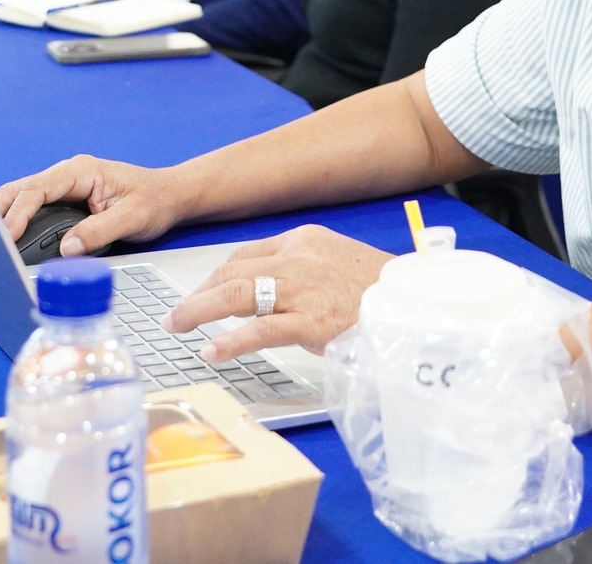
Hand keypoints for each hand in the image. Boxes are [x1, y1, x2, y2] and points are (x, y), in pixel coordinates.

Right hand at [0, 155, 189, 257]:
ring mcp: (64, 186)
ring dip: (5, 215)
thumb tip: (67, 249)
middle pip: (21, 189)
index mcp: (80, 171)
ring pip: (23, 197)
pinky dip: (17, 219)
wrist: (170, 196)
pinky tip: (8, 237)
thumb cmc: (155, 201)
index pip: (38, 189)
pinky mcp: (65, 199)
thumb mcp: (132, 218)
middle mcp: (68, 174)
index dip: (18, 213)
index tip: (7, 235)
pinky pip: (34, 206)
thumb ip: (99, 232)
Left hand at [165, 225, 390, 361]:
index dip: (215, 277)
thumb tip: (265, 291)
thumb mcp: (336, 263)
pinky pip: (260, 329)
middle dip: (198, 294)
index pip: (244, 255)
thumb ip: (301, 271)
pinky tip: (212, 351)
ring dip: (200, 311)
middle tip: (175, 316)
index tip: (200, 295)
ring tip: (178, 327)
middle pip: (233, 272)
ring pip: (238, 293)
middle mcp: (297, 258)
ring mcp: (303, 289)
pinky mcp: (312, 322)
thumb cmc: (378, 289)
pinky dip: (230, 341)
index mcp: (303, 240)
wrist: (416, 302)